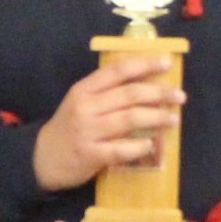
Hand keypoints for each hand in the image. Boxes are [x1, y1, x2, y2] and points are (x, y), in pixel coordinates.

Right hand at [32, 58, 183, 191]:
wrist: (41, 159)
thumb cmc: (69, 127)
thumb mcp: (81, 102)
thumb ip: (107, 92)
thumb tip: (147, 82)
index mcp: (84, 89)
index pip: (118, 71)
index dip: (144, 64)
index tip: (167, 62)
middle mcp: (85, 107)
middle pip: (129, 94)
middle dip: (159, 93)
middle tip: (179, 96)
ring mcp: (87, 131)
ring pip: (129, 119)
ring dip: (156, 117)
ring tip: (173, 119)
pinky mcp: (90, 155)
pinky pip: (121, 149)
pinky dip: (139, 146)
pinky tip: (151, 145)